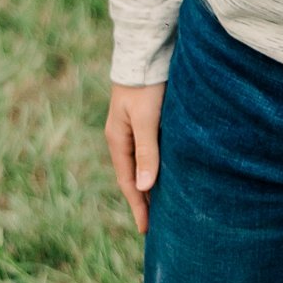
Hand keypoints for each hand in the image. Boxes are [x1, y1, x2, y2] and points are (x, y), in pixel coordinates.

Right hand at [105, 81, 165, 235]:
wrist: (145, 52)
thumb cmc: (145, 85)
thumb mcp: (146, 119)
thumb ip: (146, 151)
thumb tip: (144, 188)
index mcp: (118, 140)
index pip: (127, 182)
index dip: (137, 206)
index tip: (146, 230)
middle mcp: (122, 137)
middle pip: (132, 177)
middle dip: (142, 201)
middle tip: (155, 226)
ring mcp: (131, 129)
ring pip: (140, 165)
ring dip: (148, 185)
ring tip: (161, 207)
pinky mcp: (144, 121)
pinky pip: (147, 152)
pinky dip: (153, 168)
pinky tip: (164, 174)